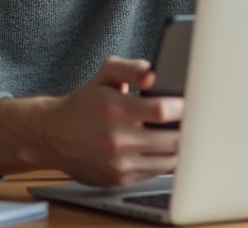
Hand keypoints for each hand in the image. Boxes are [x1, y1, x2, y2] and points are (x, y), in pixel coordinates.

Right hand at [41, 56, 183, 187]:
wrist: (53, 135)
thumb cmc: (83, 104)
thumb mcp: (103, 76)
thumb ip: (129, 68)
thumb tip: (152, 73)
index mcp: (114, 109)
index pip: (161, 110)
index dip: (182, 106)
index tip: (190, 102)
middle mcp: (116, 139)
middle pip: (171, 140)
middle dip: (188, 130)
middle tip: (195, 120)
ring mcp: (119, 163)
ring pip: (168, 161)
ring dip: (181, 149)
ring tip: (183, 135)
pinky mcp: (120, 180)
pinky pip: (155, 173)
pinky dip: (165, 162)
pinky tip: (165, 150)